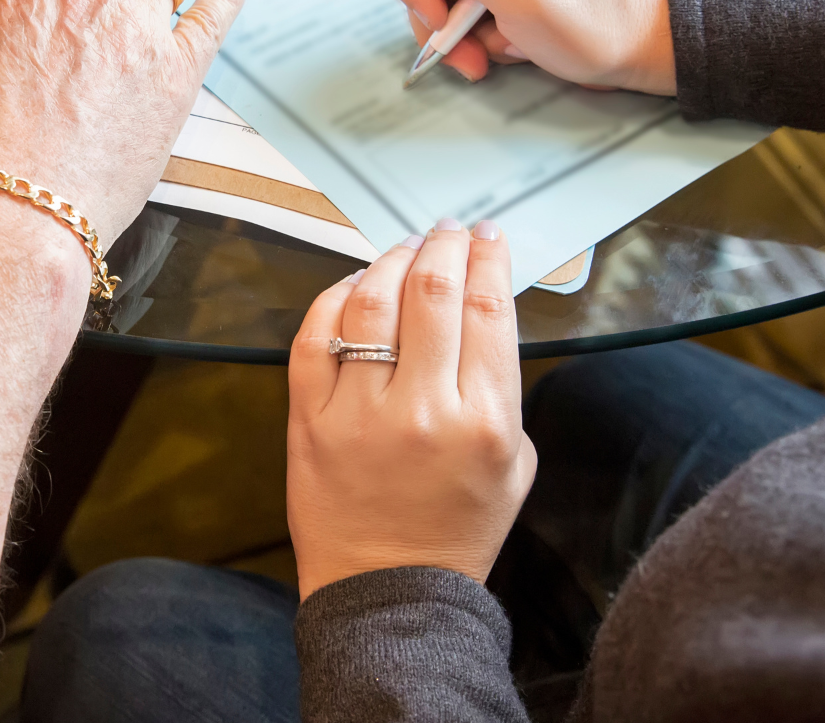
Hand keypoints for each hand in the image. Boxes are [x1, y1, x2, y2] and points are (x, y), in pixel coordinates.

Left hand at [286, 220, 536, 597]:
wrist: (389, 591)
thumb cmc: (455, 530)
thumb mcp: (514, 464)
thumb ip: (503, 391)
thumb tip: (481, 318)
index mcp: (484, 421)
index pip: (488, 310)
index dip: (488, 260)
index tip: (488, 239)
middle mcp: (422, 410)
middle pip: (431, 292)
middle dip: (443, 247)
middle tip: (449, 232)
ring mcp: (359, 413)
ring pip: (371, 302)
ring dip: (392, 261)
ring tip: (406, 249)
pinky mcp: (309, 420)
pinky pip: (314, 335)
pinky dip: (334, 297)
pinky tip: (353, 285)